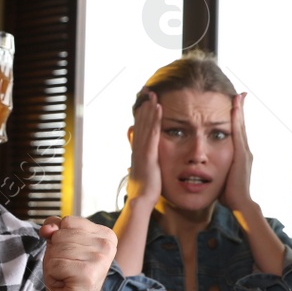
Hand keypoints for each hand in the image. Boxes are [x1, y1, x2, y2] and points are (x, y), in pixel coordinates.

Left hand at [38, 216, 116, 290]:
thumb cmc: (67, 276)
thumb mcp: (59, 246)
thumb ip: (54, 228)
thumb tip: (48, 228)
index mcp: (106, 235)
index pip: (68, 221)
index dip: (59, 238)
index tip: (70, 256)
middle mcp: (107, 245)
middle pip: (61, 234)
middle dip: (55, 252)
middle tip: (66, 269)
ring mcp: (100, 259)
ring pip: (57, 248)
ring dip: (53, 264)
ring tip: (65, 275)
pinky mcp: (88, 274)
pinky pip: (55, 263)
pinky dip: (53, 274)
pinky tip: (64, 283)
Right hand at [126, 91, 161, 205]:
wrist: (141, 200)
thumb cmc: (144, 191)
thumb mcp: (142, 174)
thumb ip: (140, 166)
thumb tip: (133, 165)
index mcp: (137, 151)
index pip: (139, 128)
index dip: (141, 114)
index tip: (144, 101)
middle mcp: (137, 148)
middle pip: (140, 122)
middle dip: (144, 105)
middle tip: (146, 90)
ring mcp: (142, 150)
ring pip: (146, 124)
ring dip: (149, 108)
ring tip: (153, 93)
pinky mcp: (149, 154)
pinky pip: (153, 133)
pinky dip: (155, 119)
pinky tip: (158, 108)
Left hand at [220, 93, 255, 211]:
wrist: (240, 203)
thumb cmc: (229, 194)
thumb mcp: (222, 178)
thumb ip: (217, 170)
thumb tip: (207, 169)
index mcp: (240, 156)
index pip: (237, 134)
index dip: (236, 120)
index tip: (233, 106)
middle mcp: (244, 151)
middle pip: (241, 126)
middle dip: (240, 110)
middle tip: (239, 94)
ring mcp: (244, 151)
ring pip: (241, 127)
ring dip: (239, 111)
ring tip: (238, 96)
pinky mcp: (241, 154)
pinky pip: (238, 132)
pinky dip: (237, 120)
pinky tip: (234, 108)